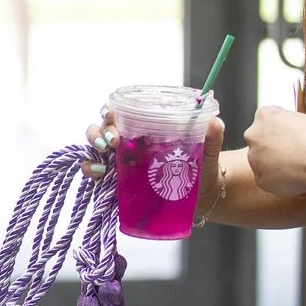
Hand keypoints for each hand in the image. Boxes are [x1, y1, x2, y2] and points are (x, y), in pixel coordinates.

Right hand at [83, 105, 224, 215]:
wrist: (202, 195)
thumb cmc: (201, 167)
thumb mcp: (207, 151)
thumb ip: (211, 136)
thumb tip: (214, 122)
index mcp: (145, 128)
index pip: (119, 112)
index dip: (110, 111)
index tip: (114, 117)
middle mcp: (128, 141)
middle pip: (101, 128)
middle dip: (100, 132)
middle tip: (114, 142)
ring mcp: (120, 161)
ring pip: (94, 148)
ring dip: (92, 150)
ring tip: (104, 161)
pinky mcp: (117, 181)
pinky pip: (95, 172)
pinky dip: (91, 170)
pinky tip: (99, 174)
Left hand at [245, 103, 305, 198]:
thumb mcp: (303, 120)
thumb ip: (289, 125)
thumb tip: (289, 135)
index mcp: (265, 115)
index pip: (266, 122)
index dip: (282, 132)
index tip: (293, 138)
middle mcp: (253, 134)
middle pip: (260, 143)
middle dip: (273, 149)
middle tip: (295, 156)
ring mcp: (254, 158)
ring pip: (262, 164)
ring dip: (275, 167)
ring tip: (300, 169)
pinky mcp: (260, 178)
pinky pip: (268, 181)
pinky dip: (280, 183)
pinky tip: (298, 180)